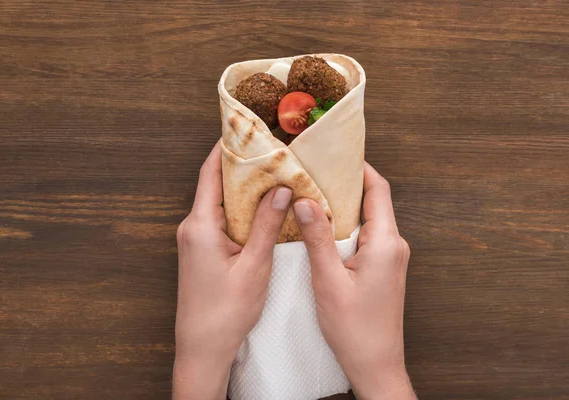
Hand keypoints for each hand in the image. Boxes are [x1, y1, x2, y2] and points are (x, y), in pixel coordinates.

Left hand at [172, 141, 291, 399]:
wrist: (202, 346)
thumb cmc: (225, 312)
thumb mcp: (254, 266)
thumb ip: (267, 225)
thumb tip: (281, 190)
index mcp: (200, 226)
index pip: (210, 174)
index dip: (225, 149)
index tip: (242, 130)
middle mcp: (193, 228)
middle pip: (215, 186)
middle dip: (241, 168)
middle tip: (268, 151)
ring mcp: (196, 241)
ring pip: (221, 204)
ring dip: (243, 191)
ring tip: (272, 176)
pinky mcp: (202, 252)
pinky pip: (221, 221)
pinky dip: (241, 211)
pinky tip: (263, 211)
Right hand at [293, 162, 415, 399]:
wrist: (375, 365)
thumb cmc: (355, 329)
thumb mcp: (329, 280)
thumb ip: (317, 238)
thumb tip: (304, 200)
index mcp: (386, 243)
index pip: (378, 191)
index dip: (360, 168)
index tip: (338, 153)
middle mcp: (393, 246)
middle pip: (374, 201)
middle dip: (347, 183)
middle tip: (317, 171)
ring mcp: (390, 259)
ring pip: (369, 220)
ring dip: (345, 206)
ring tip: (314, 195)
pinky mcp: (383, 270)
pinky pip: (366, 237)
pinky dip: (346, 226)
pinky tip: (323, 228)